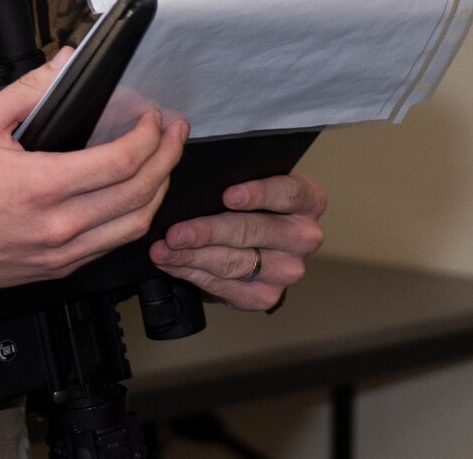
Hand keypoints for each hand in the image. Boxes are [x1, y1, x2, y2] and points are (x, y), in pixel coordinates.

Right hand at [0, 48, 188, 297]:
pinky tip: (134, 195)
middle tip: (174, 132)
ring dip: (159, 189)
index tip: (152, 116)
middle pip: (141, 193)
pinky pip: (112, 245)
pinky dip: (133, 217)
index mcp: (41, 185)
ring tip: (163, 161)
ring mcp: (62, 252)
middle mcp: (58, 225)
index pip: (121, 162)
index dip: (149, 135)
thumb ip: (30, 90)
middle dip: (168, 156)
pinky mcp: (59, 268)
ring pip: (136, 225)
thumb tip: (65, 64)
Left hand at [148, 172, 326, 311]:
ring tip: (164, 250)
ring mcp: (289, 270)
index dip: (258, 194)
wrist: (252, 240)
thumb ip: (235, 176)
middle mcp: (304, 236)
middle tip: (175, 233)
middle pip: (254, 232)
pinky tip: (174, 264)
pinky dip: (194, 275)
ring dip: (193, 257)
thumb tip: (199, 176)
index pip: (287, 193)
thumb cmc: (247, 201)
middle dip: (208, 232)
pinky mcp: (267, 296)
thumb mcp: (250, 180)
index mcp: (308, 200)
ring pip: (236, 263)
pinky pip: (226, 288)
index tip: (227, 196)